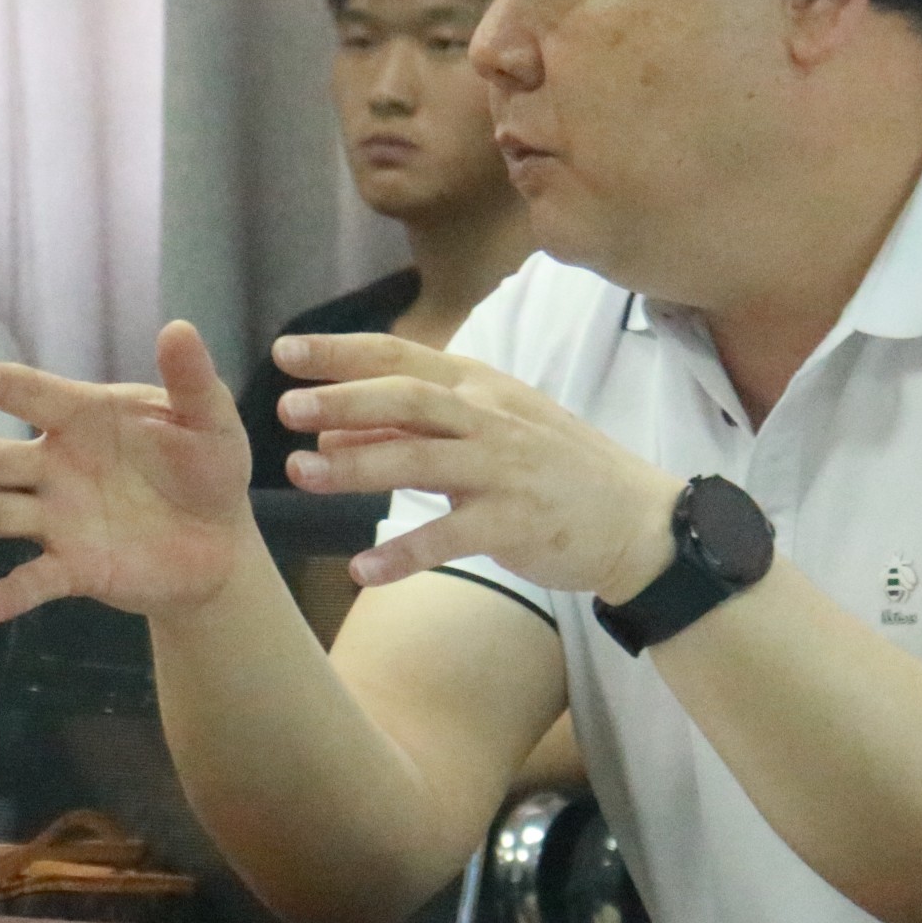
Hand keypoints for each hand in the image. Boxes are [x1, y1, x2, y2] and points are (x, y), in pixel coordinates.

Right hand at [0, 321, 255, 622]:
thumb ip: (192, 382)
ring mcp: (59, 518)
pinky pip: (34, 580)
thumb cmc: (207, 468)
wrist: (220, 543)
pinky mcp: (74, 568)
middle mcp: (57, 467)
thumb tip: (179, 328)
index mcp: (84, 419)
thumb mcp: (210, 421)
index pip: (34, 395)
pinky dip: (8, 595)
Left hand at [273, 331, 680, 598]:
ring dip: (357, 467)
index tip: (286, 351)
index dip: (342, 353)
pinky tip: (362, 571)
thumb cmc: (553, 469)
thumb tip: (329, 428)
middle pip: (407, 399)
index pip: (402, 356)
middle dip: (343, 400)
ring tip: (300, 474)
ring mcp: (504, 470)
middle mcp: (491, 419)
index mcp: (481, 387)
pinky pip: (450, 537)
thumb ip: (409, 430)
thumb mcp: (487, 432)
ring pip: (421, 460)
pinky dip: (404, 554)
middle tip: (285, 407)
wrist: (636, 518)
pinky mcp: (515, 522)